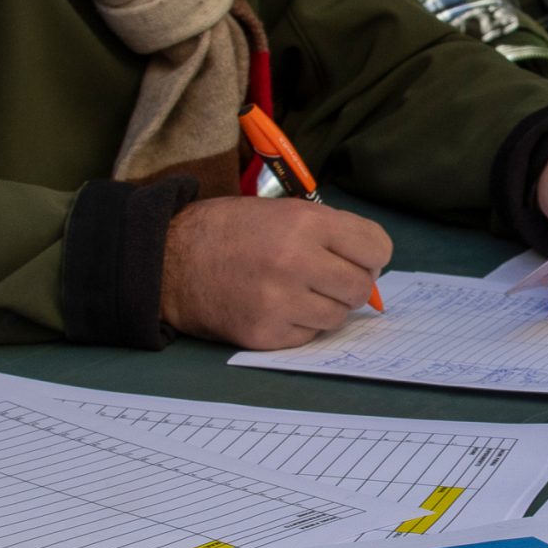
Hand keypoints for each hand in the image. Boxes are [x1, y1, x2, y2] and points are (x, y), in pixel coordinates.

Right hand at [160, 195, 391, 348]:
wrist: (171, 260)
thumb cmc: (230, 231)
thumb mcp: (283, 211)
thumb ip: (331, 233)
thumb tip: (372, 264)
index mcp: (306, 223)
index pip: (377, 249)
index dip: (372, 255)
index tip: (359, 258)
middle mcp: (297, 262)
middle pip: (361, 287)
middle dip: (350, 283)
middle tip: (328, 277)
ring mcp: (281, 303)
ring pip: (338, 316)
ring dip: (326, 307)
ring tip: (298, 290)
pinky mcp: (265, 334)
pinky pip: (309, 336)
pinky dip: (300, 325)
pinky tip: (277, 307)